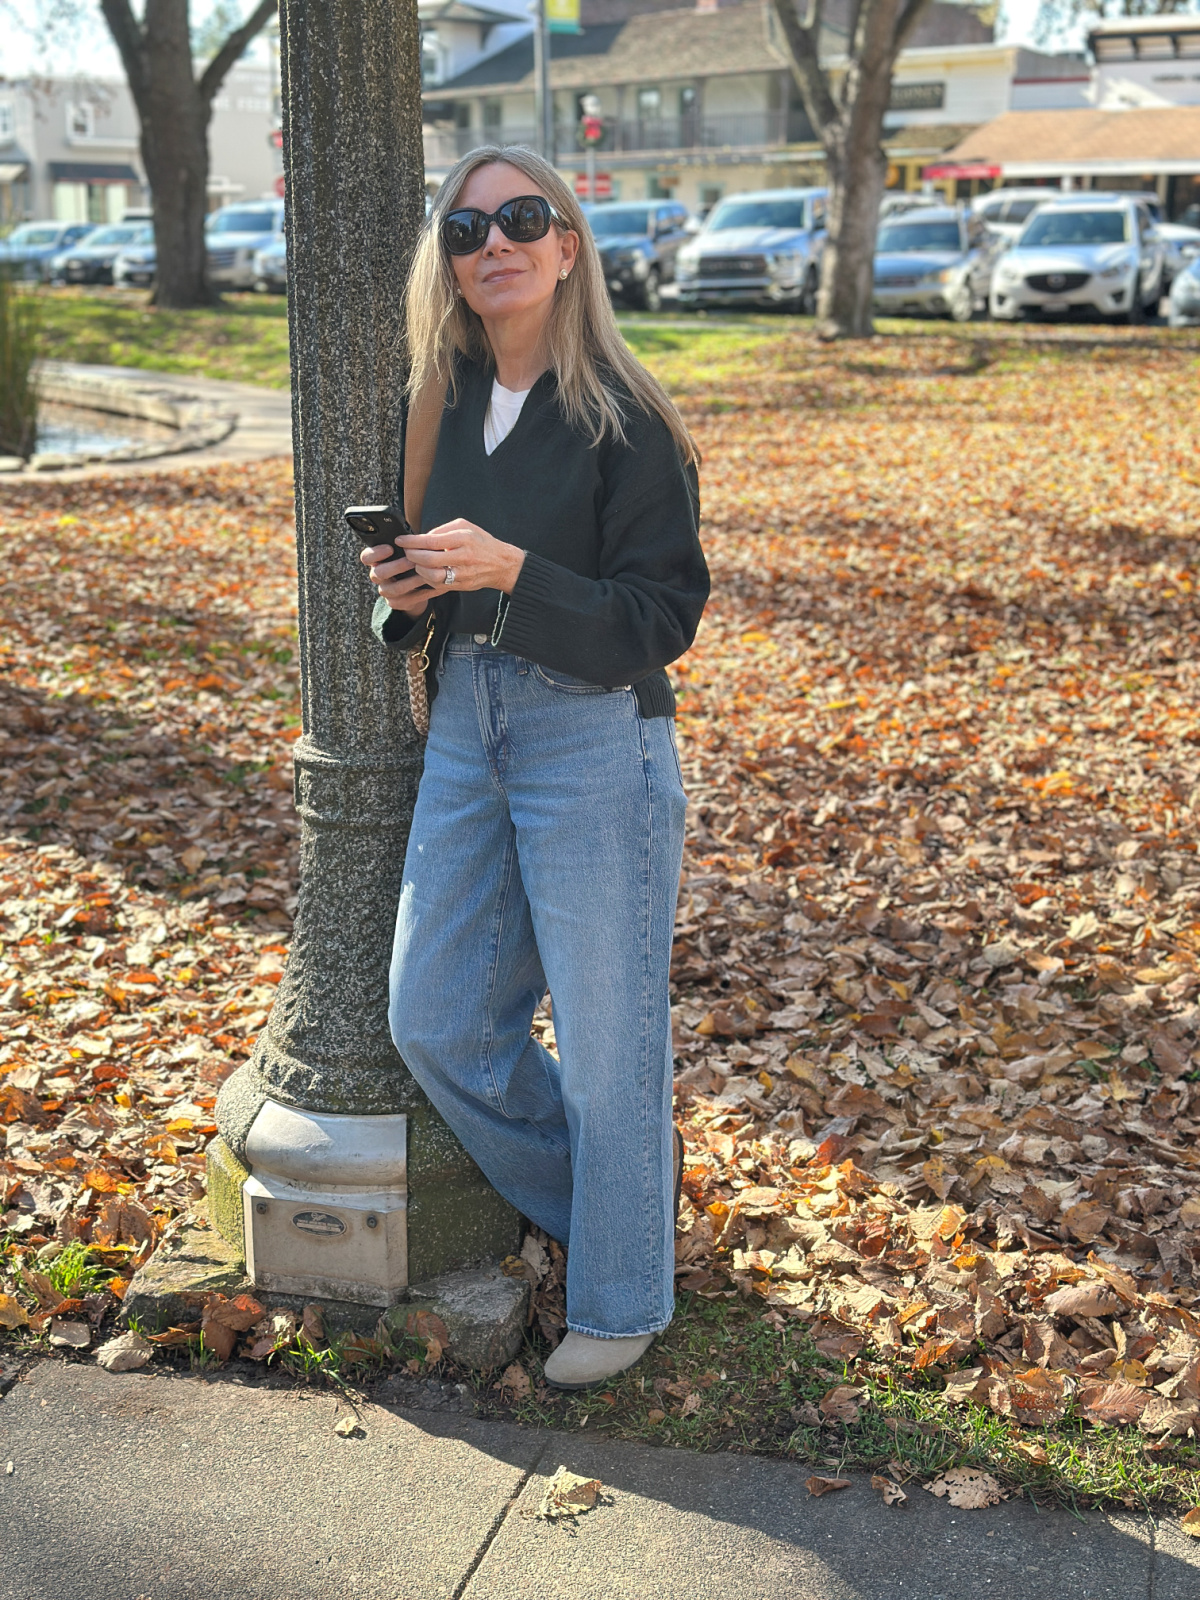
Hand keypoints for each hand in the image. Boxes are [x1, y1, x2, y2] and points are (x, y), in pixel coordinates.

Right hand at [358, 544, 436, 618]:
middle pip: (379, 573)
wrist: (414, 587)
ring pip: (394, 588)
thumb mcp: (405, 552)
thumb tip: (413, 538)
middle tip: (412, 561)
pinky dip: (423, 593)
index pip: (366, 557)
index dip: (376, 553)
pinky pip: (407, 600)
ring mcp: (385, 591)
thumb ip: (405, 546)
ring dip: (411, 581)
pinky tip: (434, 586)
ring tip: (425, 574)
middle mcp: (377, 576)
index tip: (390, 548)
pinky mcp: (395, 603)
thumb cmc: (409, 564)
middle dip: (397, 566)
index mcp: (377, 561)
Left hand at [400, 519, 525, 595]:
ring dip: (419, 569)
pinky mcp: (461, 586)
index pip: (431, 541)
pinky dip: (427, 578)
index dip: (412, 541)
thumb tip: (423, 537)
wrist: (502, 564)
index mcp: (464, 539)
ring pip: (432, 576)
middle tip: (406, 551)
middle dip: (412, 556)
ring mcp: (463, 574)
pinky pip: (438, 585)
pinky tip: (425, 571)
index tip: (401, 540)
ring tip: (416, 562)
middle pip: (429, 560)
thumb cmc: (482, 543)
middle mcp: (464, 557)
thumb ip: (443, 529)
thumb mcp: (465, 527)